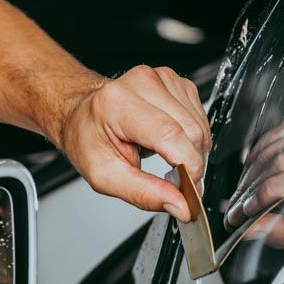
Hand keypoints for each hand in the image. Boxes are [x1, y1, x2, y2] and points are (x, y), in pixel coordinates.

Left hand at [55, 65, 209, 221]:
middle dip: (191, 164)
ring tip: (166, 157)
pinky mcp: (176, 81)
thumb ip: (143, 193)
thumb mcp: (104, 176)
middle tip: (174, 181)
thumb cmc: (89, 138)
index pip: (170, 134)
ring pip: (200, 126)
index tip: (189, 191)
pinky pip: (200, 117)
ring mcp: (162, 78)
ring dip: (192, 151)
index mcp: (119, 103)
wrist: (83, 114)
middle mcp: (143, 83)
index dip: (187, 167)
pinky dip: (192, 137)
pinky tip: (171, 141)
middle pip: (191, 131)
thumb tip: (180, 206)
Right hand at [225, 117, 283, 251]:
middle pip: (281, 162)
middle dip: (253, 188)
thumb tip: (249, 230)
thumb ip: (281, 233)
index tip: (248, 209)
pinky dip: (251, 162)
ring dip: (249, 177)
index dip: (270, 192)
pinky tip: (252, 178)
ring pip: (269, 151)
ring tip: (243, 196)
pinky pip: (264, 141)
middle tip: (237, 209)